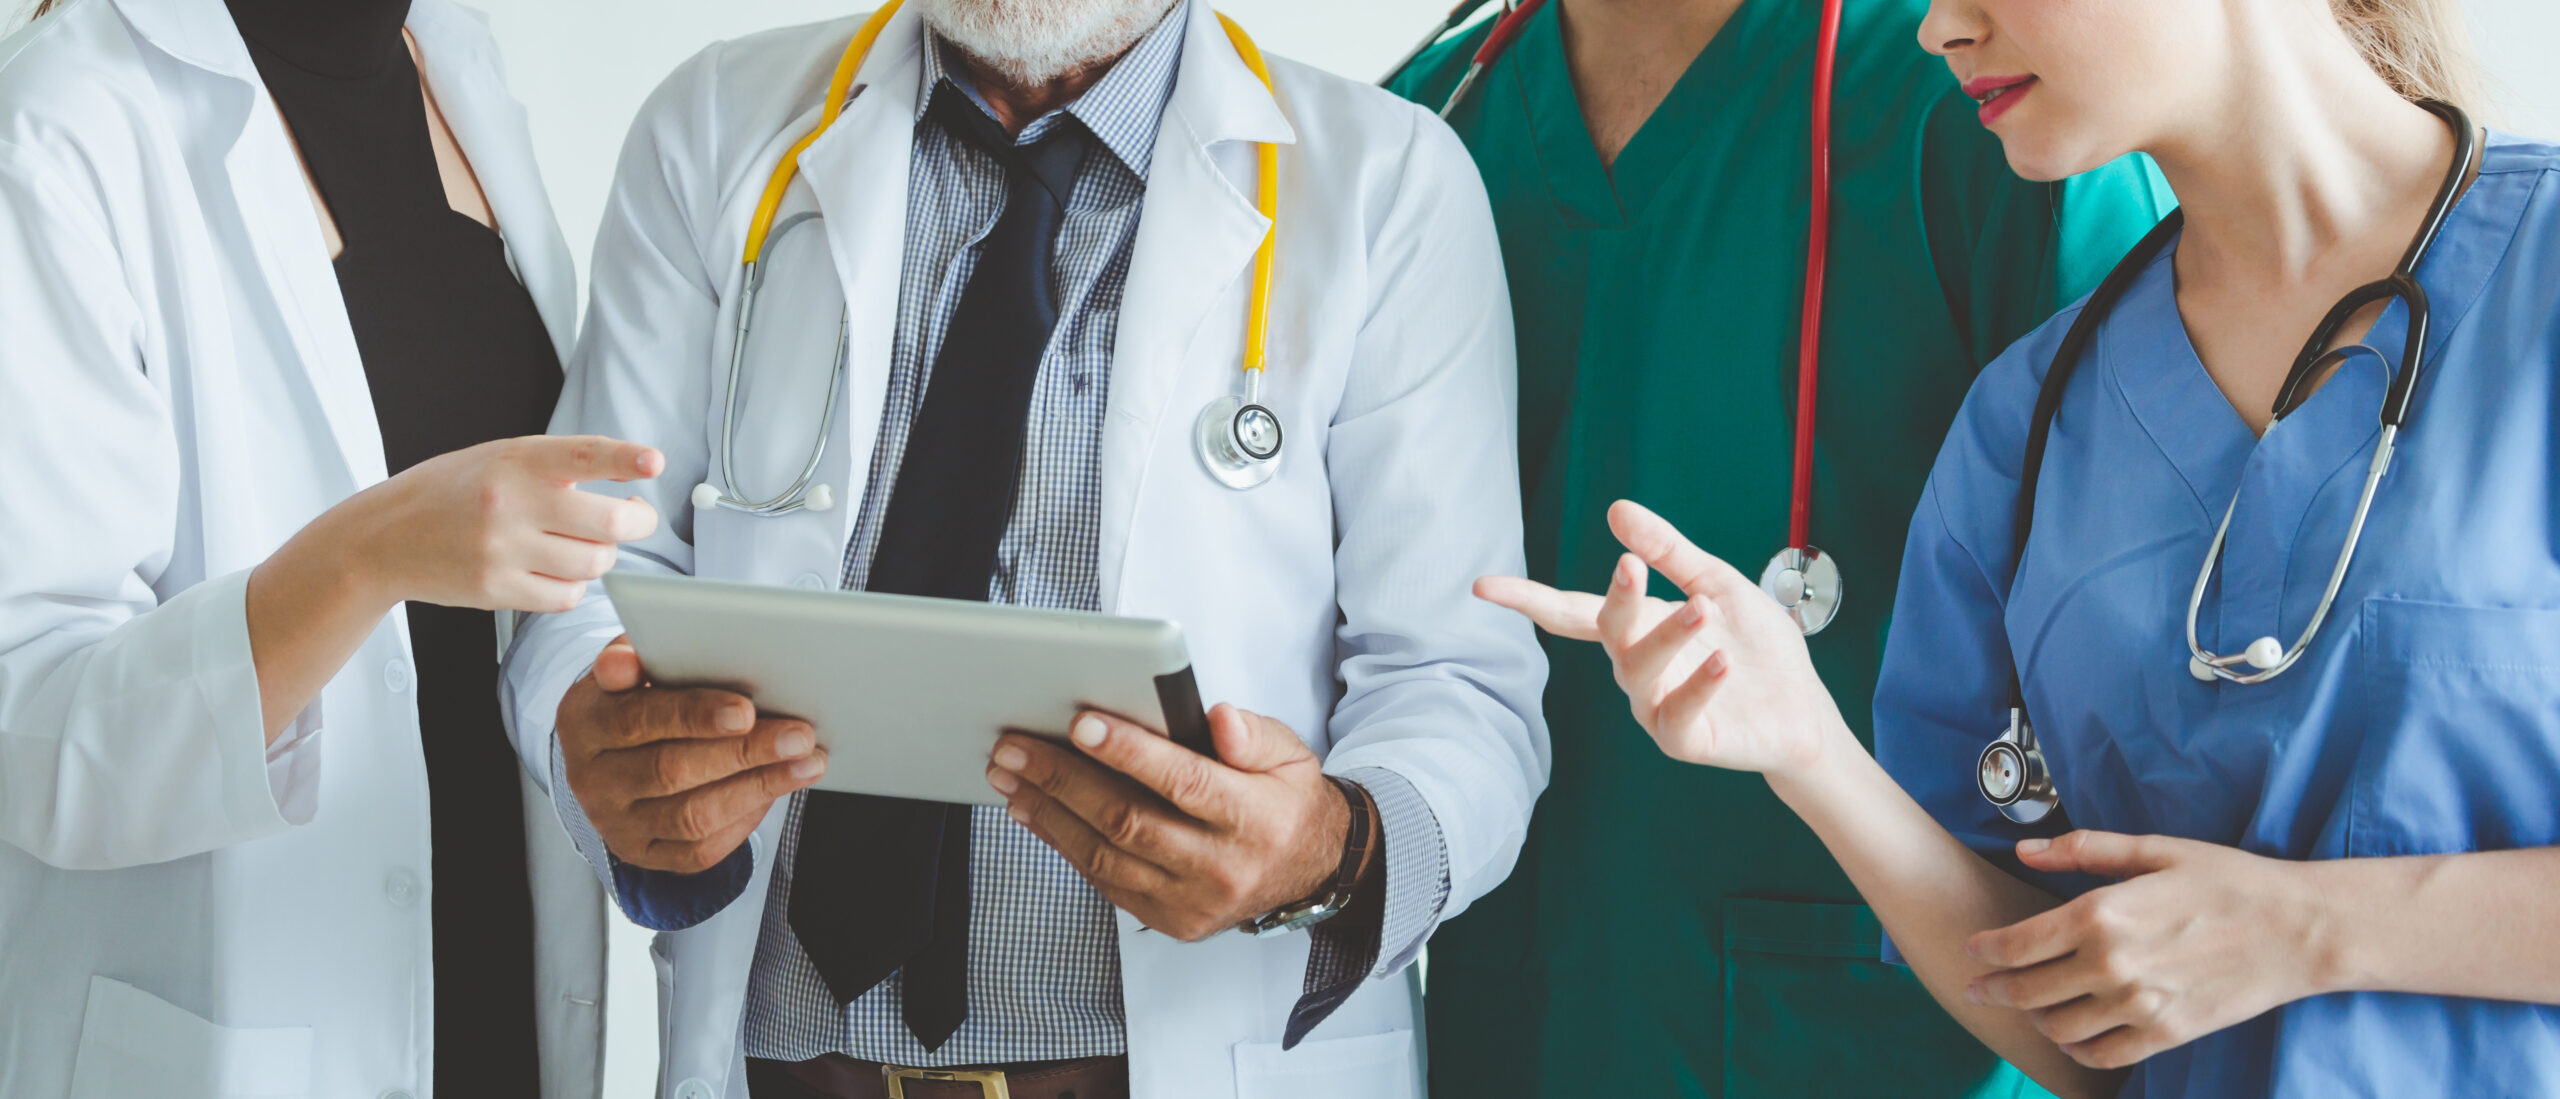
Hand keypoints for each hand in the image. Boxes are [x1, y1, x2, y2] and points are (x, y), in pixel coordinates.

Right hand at [341, 434, 663, 612]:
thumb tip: (632, 479)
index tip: (654, 463)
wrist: (385, 537)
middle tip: (635, 516)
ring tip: (582, 543)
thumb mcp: (500, 458)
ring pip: (594, 563)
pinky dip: (573, 586)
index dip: (623, 459)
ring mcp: (502, 549)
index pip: (582, 454)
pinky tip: (555, 570)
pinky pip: (566, 596)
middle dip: (637, 522)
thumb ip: (558, 466)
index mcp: (515, 460)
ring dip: (602, 556)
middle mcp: (510, 502)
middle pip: (608, 524)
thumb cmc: (454, 492)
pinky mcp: (495, 589)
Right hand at [557, 635, 828, 872]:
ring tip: (806, 762)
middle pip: (672, 770)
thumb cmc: (634, 697)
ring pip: (692, 815)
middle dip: (744, 752)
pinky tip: (777, 789)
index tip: (746, 711)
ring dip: (759, 787)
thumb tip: (626, 661)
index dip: (694, 715)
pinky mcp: (644, 853)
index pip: (638, 719)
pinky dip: (745, 819)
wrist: (609, 754)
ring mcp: (617, 823)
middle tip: (799, 735)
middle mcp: (592, 779)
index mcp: (583, 723)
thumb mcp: (625, 668)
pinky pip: (699, 849)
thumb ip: (633, 657)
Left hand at [986, 704, 1358, 941]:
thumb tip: (1216, 718)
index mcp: (1254, 819)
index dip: (1129, 752)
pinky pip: (1104, 881)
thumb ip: (1253, 733)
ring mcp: (1191, 902)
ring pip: (1105, 856)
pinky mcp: (1169, 920)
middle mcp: (1221, 867)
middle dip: (1063, 779)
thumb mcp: (1288, 753)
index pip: (1184, 782)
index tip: (1080, 723)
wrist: (1309, 869)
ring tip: (1010, 776)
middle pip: (1129, 821)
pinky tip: (1035, 811)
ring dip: (1049, 813)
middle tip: (1016, 747)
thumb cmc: (1286, 799)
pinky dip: (1063, 844)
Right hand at [1474, 499, 1847, 777]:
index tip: (1484, 586)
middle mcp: (1637, 668)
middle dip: (1616, 599)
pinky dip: (1697, 686)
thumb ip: (1669, 551)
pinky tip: (1721, 662)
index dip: (1528, 599)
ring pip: (1640, 670)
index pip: (1572, 610)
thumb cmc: (1756, 647)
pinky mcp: (1684, 740)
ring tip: (1704, 606)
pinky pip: (1676, 714)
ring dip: (1667, 635)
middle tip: (1631, 566)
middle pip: (1608, 631)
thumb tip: (1616, 508)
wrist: (1802, 707)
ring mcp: (1655, 707)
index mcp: (1639, 626)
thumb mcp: (1716, 583)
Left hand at [1965, 830, 2337, 1069]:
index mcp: (2103, 913)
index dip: (1985, 952)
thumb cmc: (2229, 882)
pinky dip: (2076, 1048)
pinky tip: (2072, 1033)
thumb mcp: (2155, 849)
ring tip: (2030, 1007)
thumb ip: (2083, 850)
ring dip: (2034, 1018)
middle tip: (1978, 989)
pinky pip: (2101, 1054)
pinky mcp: (2166, 1034)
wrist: (2299, 930)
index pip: (2018, 944)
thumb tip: (2026, 850)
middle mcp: (2112, 963)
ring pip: (2058, 1027)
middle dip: (1994, 990)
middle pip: (2028, 990)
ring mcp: (2138, 1004)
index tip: (1973, 952)